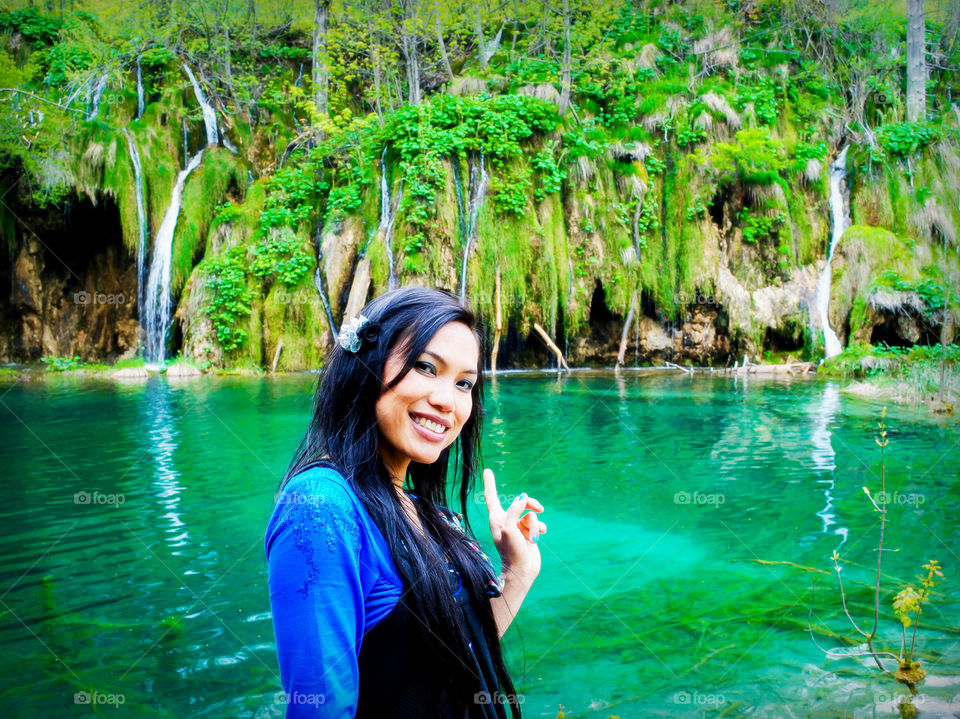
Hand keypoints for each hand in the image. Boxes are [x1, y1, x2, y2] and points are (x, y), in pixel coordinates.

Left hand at [483, 468, 546, 582]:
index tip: (488, 470)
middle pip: (519, 502)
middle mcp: (506, 521)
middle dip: (530, 503)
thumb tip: (522, 498)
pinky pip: (536, 522)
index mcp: (496, 519)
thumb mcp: (509, 529)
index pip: (492, 497)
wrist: (522, 570)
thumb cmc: (512, 551)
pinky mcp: (527, 532)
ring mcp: (517, 527)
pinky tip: (540, 535)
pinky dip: (539, 528)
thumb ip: (514, 511)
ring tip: (532, 536)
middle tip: (539, 507)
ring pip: (530, 513)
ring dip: (535, 524)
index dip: (490, 483)